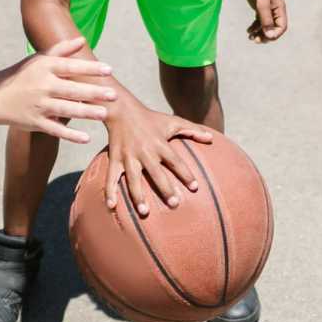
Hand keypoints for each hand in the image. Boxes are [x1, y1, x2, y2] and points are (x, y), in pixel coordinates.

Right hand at [0, 38, 116, 143]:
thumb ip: (61, 50)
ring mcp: (39, 105)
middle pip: (71, 90)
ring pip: (66, 109)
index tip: (109, 69)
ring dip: (86, 113)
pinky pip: (55, 129)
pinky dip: (70, 134)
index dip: (90, 68)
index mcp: (45, 68)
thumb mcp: (38, 59)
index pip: (71, 67)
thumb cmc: (22, 74)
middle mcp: (42, 86)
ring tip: (104, 114)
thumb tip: (83, 40)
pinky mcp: (35, 122)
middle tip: (113, 95)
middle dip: (93, 93)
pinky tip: (86, 138)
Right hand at [104, 102, 215, 216]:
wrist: (121, 109)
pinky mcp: (114, 159)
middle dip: (165, 189)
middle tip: (174, 204)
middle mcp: (145, 152)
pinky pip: (111, 177)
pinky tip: (111, 207)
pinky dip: (110, 191)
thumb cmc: (151, 118)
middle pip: (156, 173)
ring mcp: (128, 157)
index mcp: (160, 144)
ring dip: (138, 195)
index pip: (175, 161)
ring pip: (134, 179)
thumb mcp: (173, 121)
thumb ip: (193, 130)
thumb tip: (211, 138)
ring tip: (144, 212)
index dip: (185, 174)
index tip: (194, 187)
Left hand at [241, 0, 287, 42]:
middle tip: (255, 40)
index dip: (274, 34)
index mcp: (280, 9)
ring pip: (266, 26)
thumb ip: (266, 21)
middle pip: (274, 28)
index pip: (281, 27)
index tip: (264, 37)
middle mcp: (276, 10)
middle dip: (265, 35)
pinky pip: (260, 21)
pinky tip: (248, 31)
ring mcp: (268, 9)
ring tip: (250, 37)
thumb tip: (270, 35)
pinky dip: (255, 26)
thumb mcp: (261, 6)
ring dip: (259, 33)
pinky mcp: (261, 8)